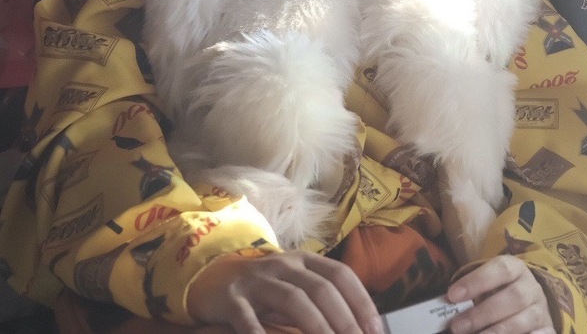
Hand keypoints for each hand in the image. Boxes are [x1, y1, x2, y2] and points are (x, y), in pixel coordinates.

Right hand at [186, 250, 383, 333]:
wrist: (211, 276)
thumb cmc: (264, 288)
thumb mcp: (294, 284)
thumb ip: (321, 298)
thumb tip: (360, 325)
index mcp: (305, 260)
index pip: (341, 275)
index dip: (361, 301)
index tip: (375, 330)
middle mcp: (284, 265)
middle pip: (321, 288)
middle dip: (343, 318)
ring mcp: (257, 280)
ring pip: (292, 299)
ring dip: (316, 324)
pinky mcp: (232, 298)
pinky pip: (247, 316)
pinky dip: (259, 331)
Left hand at [447, 255, 555, 333]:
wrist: (529, 303)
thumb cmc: (499, 294)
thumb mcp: (488, 287)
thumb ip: (470, 296)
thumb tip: (445, 307)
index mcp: (515, 269)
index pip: (500, 269)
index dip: (477, 281)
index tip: (453, 295)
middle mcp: (531, 287)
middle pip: (513, 297)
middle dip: (483, 313)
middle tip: (458, 326)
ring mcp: (540, 309)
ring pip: (525, 319)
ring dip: (499, 331)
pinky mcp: (547, 328)